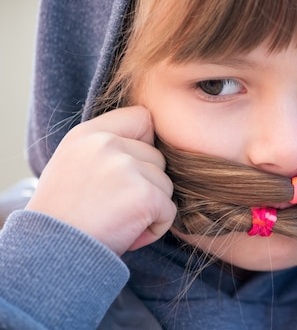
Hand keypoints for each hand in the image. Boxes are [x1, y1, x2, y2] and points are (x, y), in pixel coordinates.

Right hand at [26, 106, 175, 255]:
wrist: (50, 255)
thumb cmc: (64, 217)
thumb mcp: (74, 166)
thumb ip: (107, 149)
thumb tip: (152, 142)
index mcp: (88, 134)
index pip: (141, 118)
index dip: (144, 144)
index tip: (128, 170)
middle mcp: (106, 144)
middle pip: (157, 157)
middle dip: (146, 185)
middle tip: (114, 207)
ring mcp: (126, 167)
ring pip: (166, 184)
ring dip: (151, 207)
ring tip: (118, 221)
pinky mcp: (144, 194)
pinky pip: (169, 210)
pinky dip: (156, 227)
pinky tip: (128, 234)